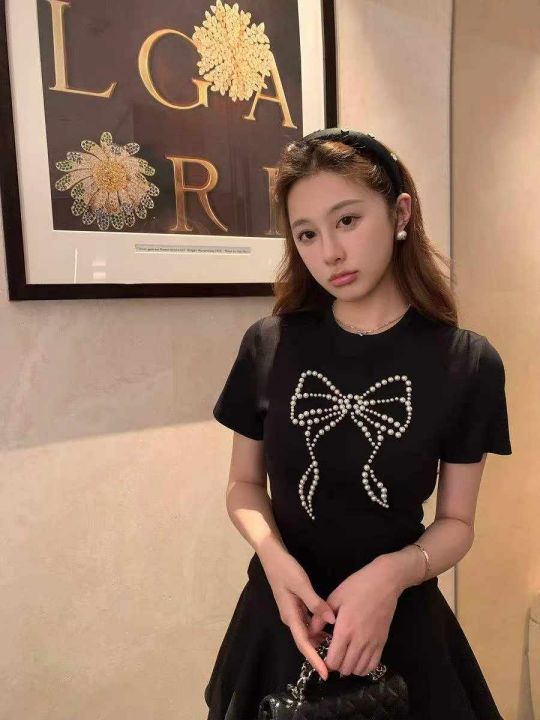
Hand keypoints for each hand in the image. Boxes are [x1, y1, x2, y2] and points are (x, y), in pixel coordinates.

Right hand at [261, 551, 335, 679]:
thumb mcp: (301, 584)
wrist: (271, 556)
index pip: (303, 643)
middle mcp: (290, 618)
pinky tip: (328, 631)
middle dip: (317, 655)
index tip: (325, 673)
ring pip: (306, 633)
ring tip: (335, 651)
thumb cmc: (285, 569)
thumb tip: (332, 622)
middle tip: (334, 666)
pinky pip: (306, 624)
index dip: (314, 659)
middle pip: (304, 642)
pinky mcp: (294, 606)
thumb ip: (316, 603)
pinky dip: (316, 631)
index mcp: (290, 615)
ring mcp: (291, 612)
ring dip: (318, 644)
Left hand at [307, 557, 399, 676]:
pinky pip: (373, 666)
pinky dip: (364, 667)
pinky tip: (358, 658)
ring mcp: (373, 643)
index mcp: (345, 629)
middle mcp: (359, 641)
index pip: (334, 661)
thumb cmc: (357, 586)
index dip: (326, 663)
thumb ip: (320, 617)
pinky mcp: (382, 642)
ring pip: (359, 670)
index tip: (323, 655)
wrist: (384, 582)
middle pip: (345, 669)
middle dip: (336, 665)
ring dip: (350, 667)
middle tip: (333, 654)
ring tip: (345, 655)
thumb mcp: (334, 597)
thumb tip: (309, 632)